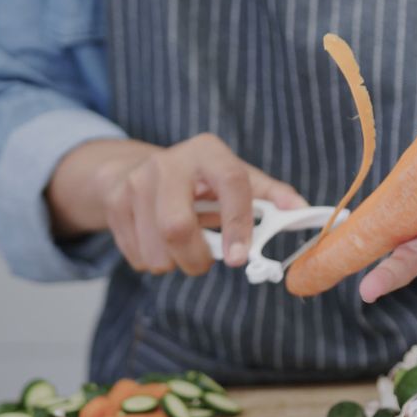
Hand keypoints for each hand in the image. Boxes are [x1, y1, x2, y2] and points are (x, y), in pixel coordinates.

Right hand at [47, 134, 305, 274]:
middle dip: (196, 258)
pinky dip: (154, 262)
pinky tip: (158, 242)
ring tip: (182, 248)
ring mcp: (135, 182)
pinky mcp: (115, 204)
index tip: (240, 260)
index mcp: (208, 151)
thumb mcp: (236, 178)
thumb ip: (270, 196)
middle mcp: (168, 162)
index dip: (237, 224)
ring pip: (156, 250)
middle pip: (176, 226)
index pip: (230, 183)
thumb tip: (302, 210)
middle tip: (206, 263)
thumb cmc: (201, 180)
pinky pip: (138, 257)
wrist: (136, 169)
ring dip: (175, 264)